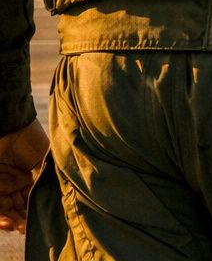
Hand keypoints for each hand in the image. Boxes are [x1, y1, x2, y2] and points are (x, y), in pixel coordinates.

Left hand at [0, 119, 47, 233]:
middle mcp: (17, 185)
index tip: (46, 222)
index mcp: (32, 178)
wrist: (9, 128)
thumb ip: (47, 179)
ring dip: (12, 222)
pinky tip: (8, 222)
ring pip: (7, 211)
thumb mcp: (44, 162)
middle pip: (20, 209)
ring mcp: (3, 187)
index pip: (36, 200)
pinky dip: (1, 218)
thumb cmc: (30, 140)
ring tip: (18, 227)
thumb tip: (59, 200)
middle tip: (29, 229)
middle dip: (24, 221)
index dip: (39, 212)